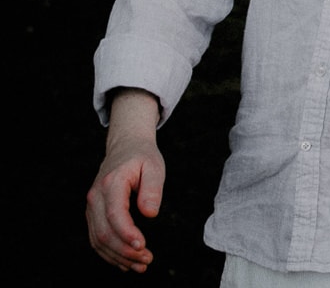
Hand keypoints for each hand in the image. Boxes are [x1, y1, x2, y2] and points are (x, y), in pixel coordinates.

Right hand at [87, 90, 164, 272]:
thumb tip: (151, 213)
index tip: (142, 246)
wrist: (124, 147)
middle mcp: (95, 197)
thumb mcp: (154, 166)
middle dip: (125, 251)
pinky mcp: (92, 214)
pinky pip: (96, 238)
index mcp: (111, 184)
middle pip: (105, 232)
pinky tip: (125, 262)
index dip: (127, 234)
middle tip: (147, 261)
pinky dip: (109, 253)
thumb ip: (153, 188)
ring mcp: (91, 207)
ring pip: (98, 240)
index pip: (115, 214)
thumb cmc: (142, 156)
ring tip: (140, 266)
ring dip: (118, 256)